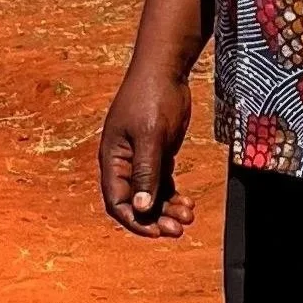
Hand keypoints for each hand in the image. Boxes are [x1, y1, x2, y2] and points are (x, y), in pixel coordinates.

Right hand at [98, 61, 196, 237]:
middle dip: (157, 218)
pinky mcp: (158, 153)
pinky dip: (174, 195)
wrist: (166, 70)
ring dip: (168, 209)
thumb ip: (146, 172)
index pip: (117, 201)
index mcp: (113, 159)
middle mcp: (124, 163)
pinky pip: (163, 183)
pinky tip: (189, 203)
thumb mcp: (150, 136)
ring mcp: (141, 159)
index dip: (135, 221)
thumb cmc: (151, 98)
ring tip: (189, 216)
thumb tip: (141, 208)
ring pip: (152, 195)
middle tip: (179, 228)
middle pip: (137, 202)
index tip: (157, 232)